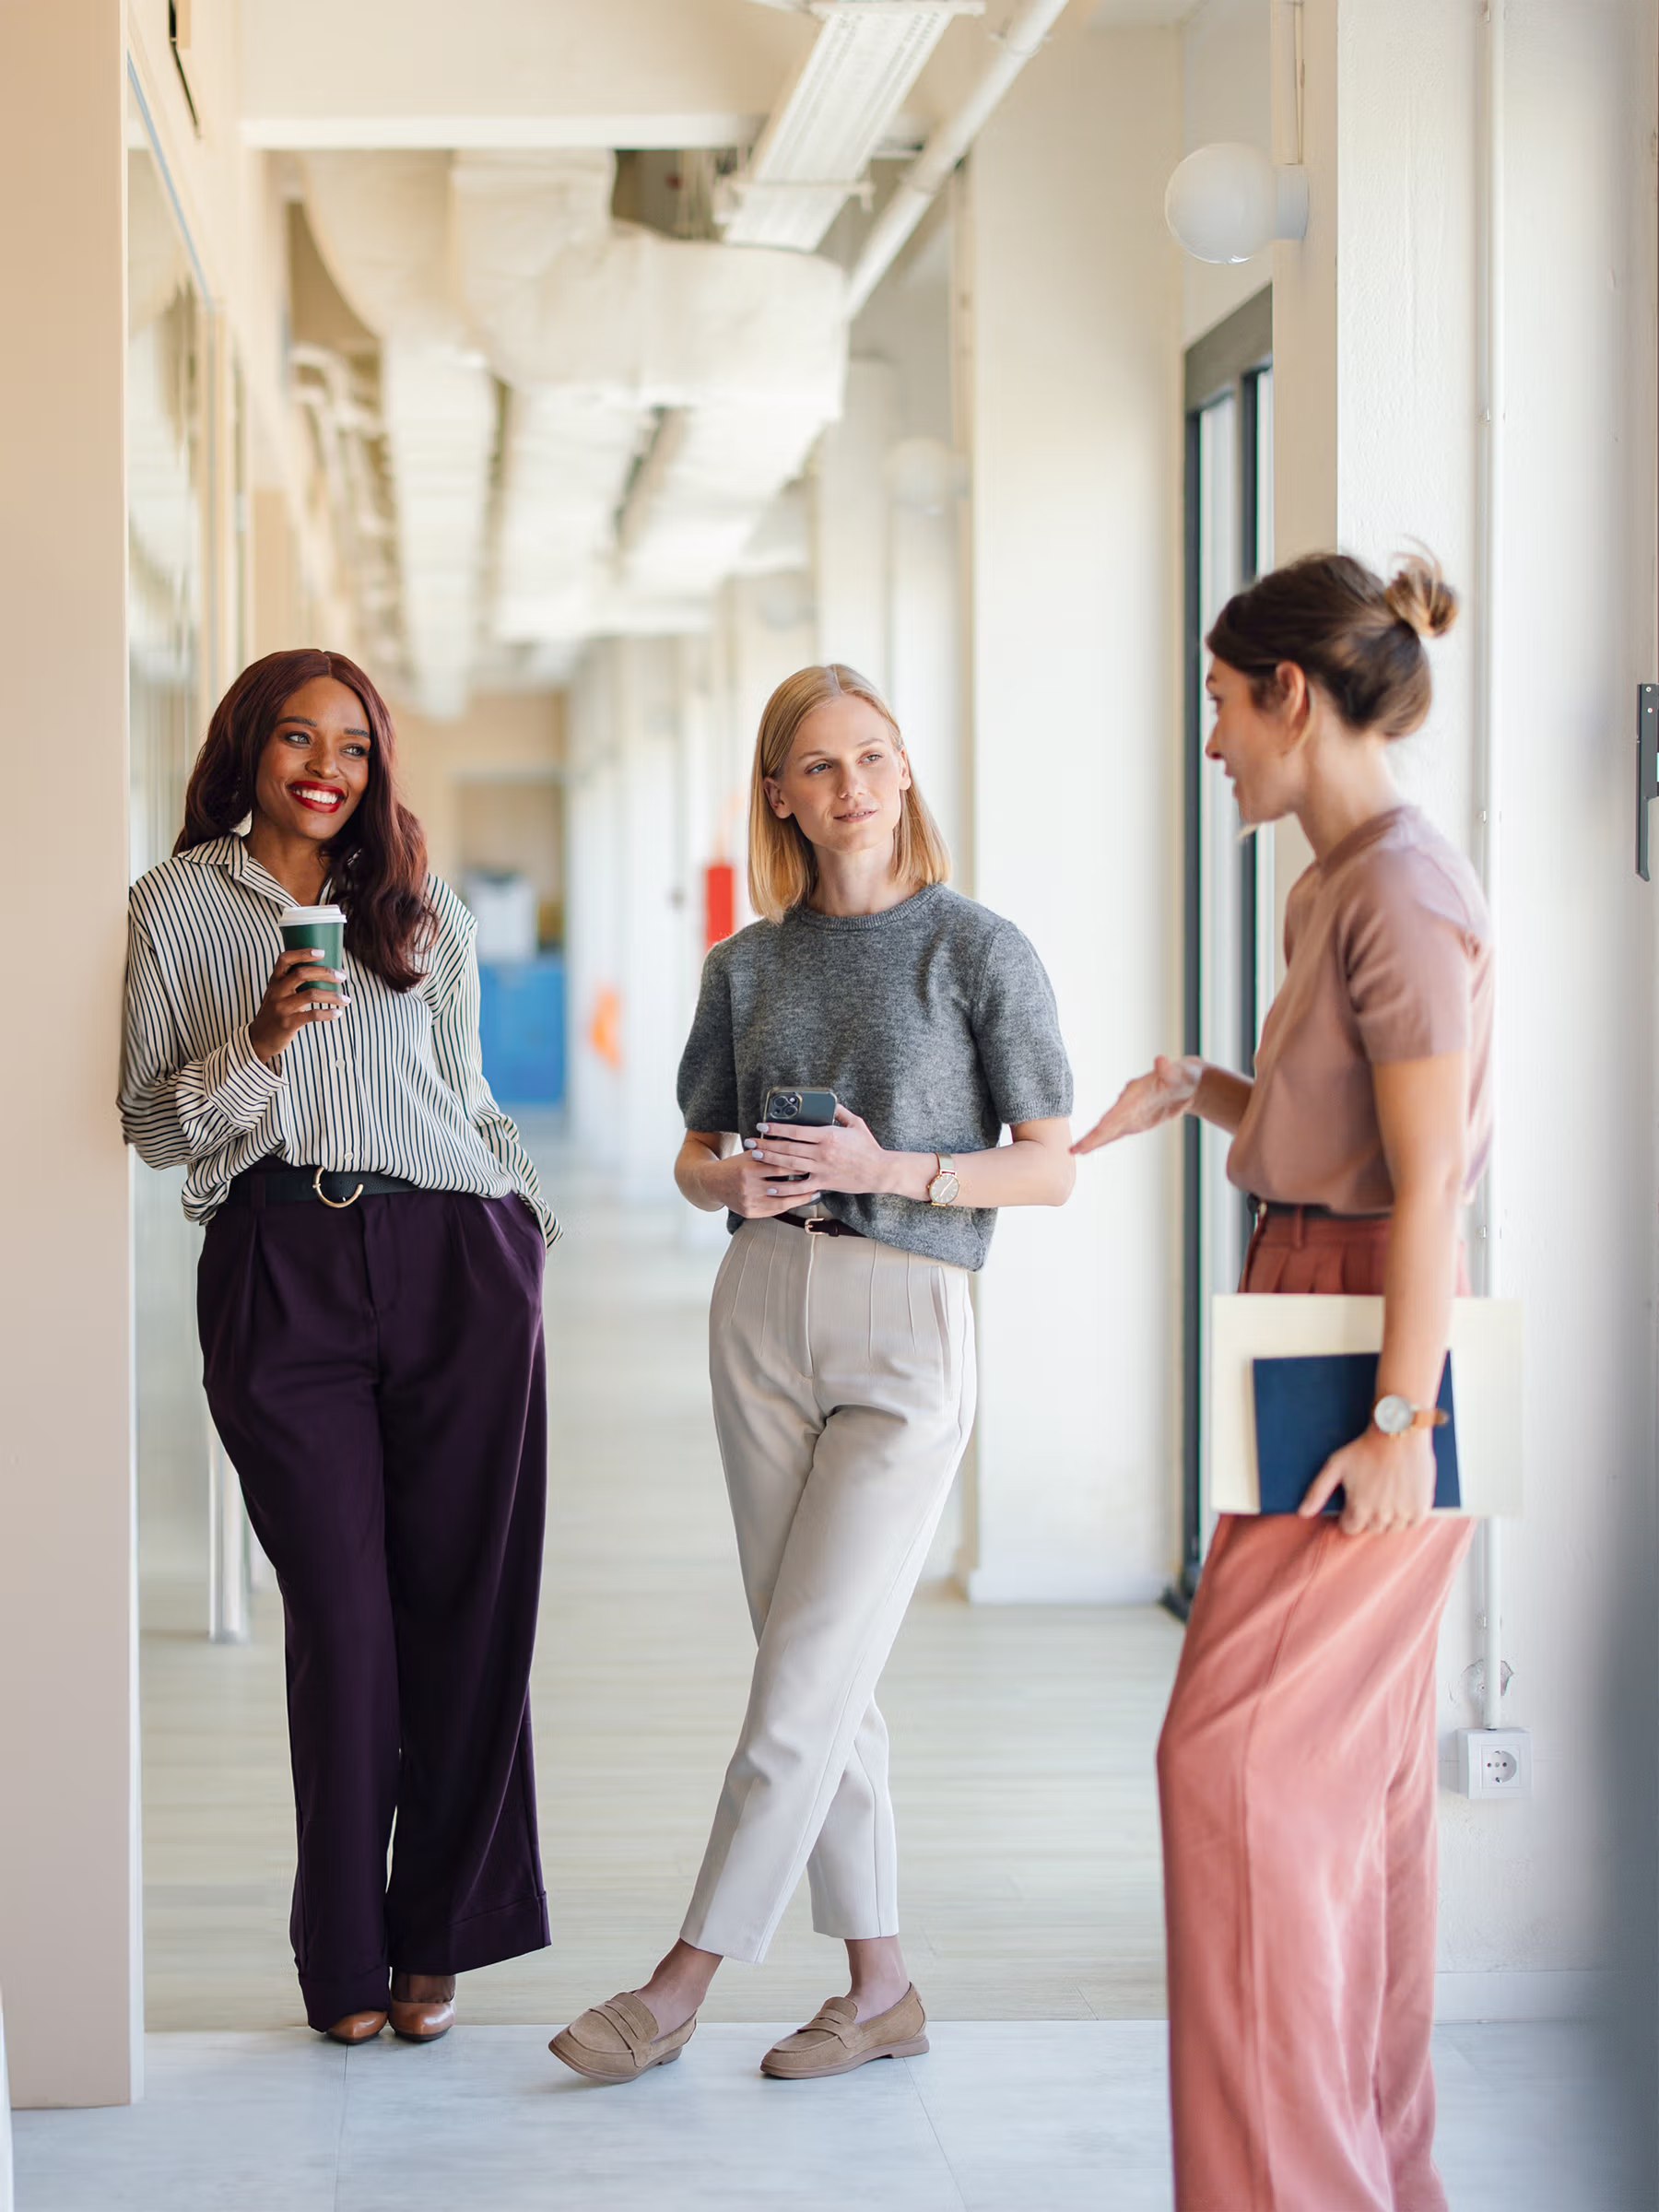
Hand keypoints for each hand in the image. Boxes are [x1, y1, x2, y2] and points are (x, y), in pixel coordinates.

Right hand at [249, 946, 344, 1064]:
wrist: (260, 1038)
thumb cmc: (277, 1012)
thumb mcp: (279, 993)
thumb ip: (296, 983)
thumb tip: (333, 973)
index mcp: (275, 980)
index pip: (285, 959)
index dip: (303, 953)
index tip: (322, 952)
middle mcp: (277, 991)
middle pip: (302, 973)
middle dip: (326, 972)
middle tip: (342, 976)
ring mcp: (282, 1007)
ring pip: (311, 994)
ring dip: (333, 995)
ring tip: (346, 999)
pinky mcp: (288, 1023)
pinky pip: (312, 1015)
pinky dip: (328, 1013)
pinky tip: (337, 1013)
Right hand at [697, 1144, 824, 1220]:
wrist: (713, 1183)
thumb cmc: (735, 1165)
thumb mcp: (749, 1154)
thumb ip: (767, 1150)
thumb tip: (792, 1140)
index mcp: (748, 1169)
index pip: (779, 1166)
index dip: (798, 1164)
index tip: (812, 1162)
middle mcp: (748, 1187)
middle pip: (783, 1184)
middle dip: (803, 1181)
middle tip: (819, 1177)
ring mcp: (749, 1202)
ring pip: (782, 1201)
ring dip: (801, 1197)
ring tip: (815, 1191)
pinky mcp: (750, 1212)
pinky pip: (775, 1210)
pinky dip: (790, 1205)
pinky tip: (800, 1200)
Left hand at [747, 1105, 889, 1195]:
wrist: (880, 1171)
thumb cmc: (869, 1147)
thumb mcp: (856, 1123)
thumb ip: (840, 1112)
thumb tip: (830, 1102)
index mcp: (828, 1135)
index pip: (796, 1130)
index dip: (777, 1128)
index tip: (763, 1125)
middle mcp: (822, 1152)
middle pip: (788, 1148)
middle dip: (766, 1144)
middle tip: (750, 1141)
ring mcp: (821, 1168)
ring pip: (790, 1165)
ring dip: (770, 1160)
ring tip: (755, 1157)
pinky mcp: (824, 1183)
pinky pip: (800, 1187)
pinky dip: (784, 1188)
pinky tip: (770, 1186)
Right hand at [1072, 1055, 1202, 1154]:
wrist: (1186, 1083)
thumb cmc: (1184, 1075)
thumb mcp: (1180, 1073)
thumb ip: (1168, 1070)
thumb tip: (1161, 1060)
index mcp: (1136, 1092)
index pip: (1119, 1111)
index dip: (1106, 1123)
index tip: (1094, 1133)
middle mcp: (1129, 1103)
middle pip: (1108, 1122)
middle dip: (1093, 1136)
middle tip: (1074, 1149)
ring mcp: (1130, 1113)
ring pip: (1109, 1129)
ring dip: (1093, 1140)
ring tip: (1075, 1151)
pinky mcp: (1135, 1121)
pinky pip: (1117, 1132)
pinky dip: (1104, 1140)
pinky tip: (1091, 1148)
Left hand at [1299, 1425, 1435, 1535]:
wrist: (1399, 1434)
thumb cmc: (1365, 1448)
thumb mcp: (1335, 1466)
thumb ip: (1317, 1492)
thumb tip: (1302, 1513)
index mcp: (1360, 1509)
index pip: (1350, 1528)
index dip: (1349, 1515)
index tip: (1354, 1501)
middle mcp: (1382, 1516)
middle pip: (1371, 1529)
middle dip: (1368, 1516)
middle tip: (1371, 1494)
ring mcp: (1403, 1513)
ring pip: (1392, 1529)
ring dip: (1388, 1518)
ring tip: (1386, 1495)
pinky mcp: (1422, 1508)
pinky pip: (1412, 1524)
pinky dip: (1407, 1517)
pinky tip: (1402, 1499)